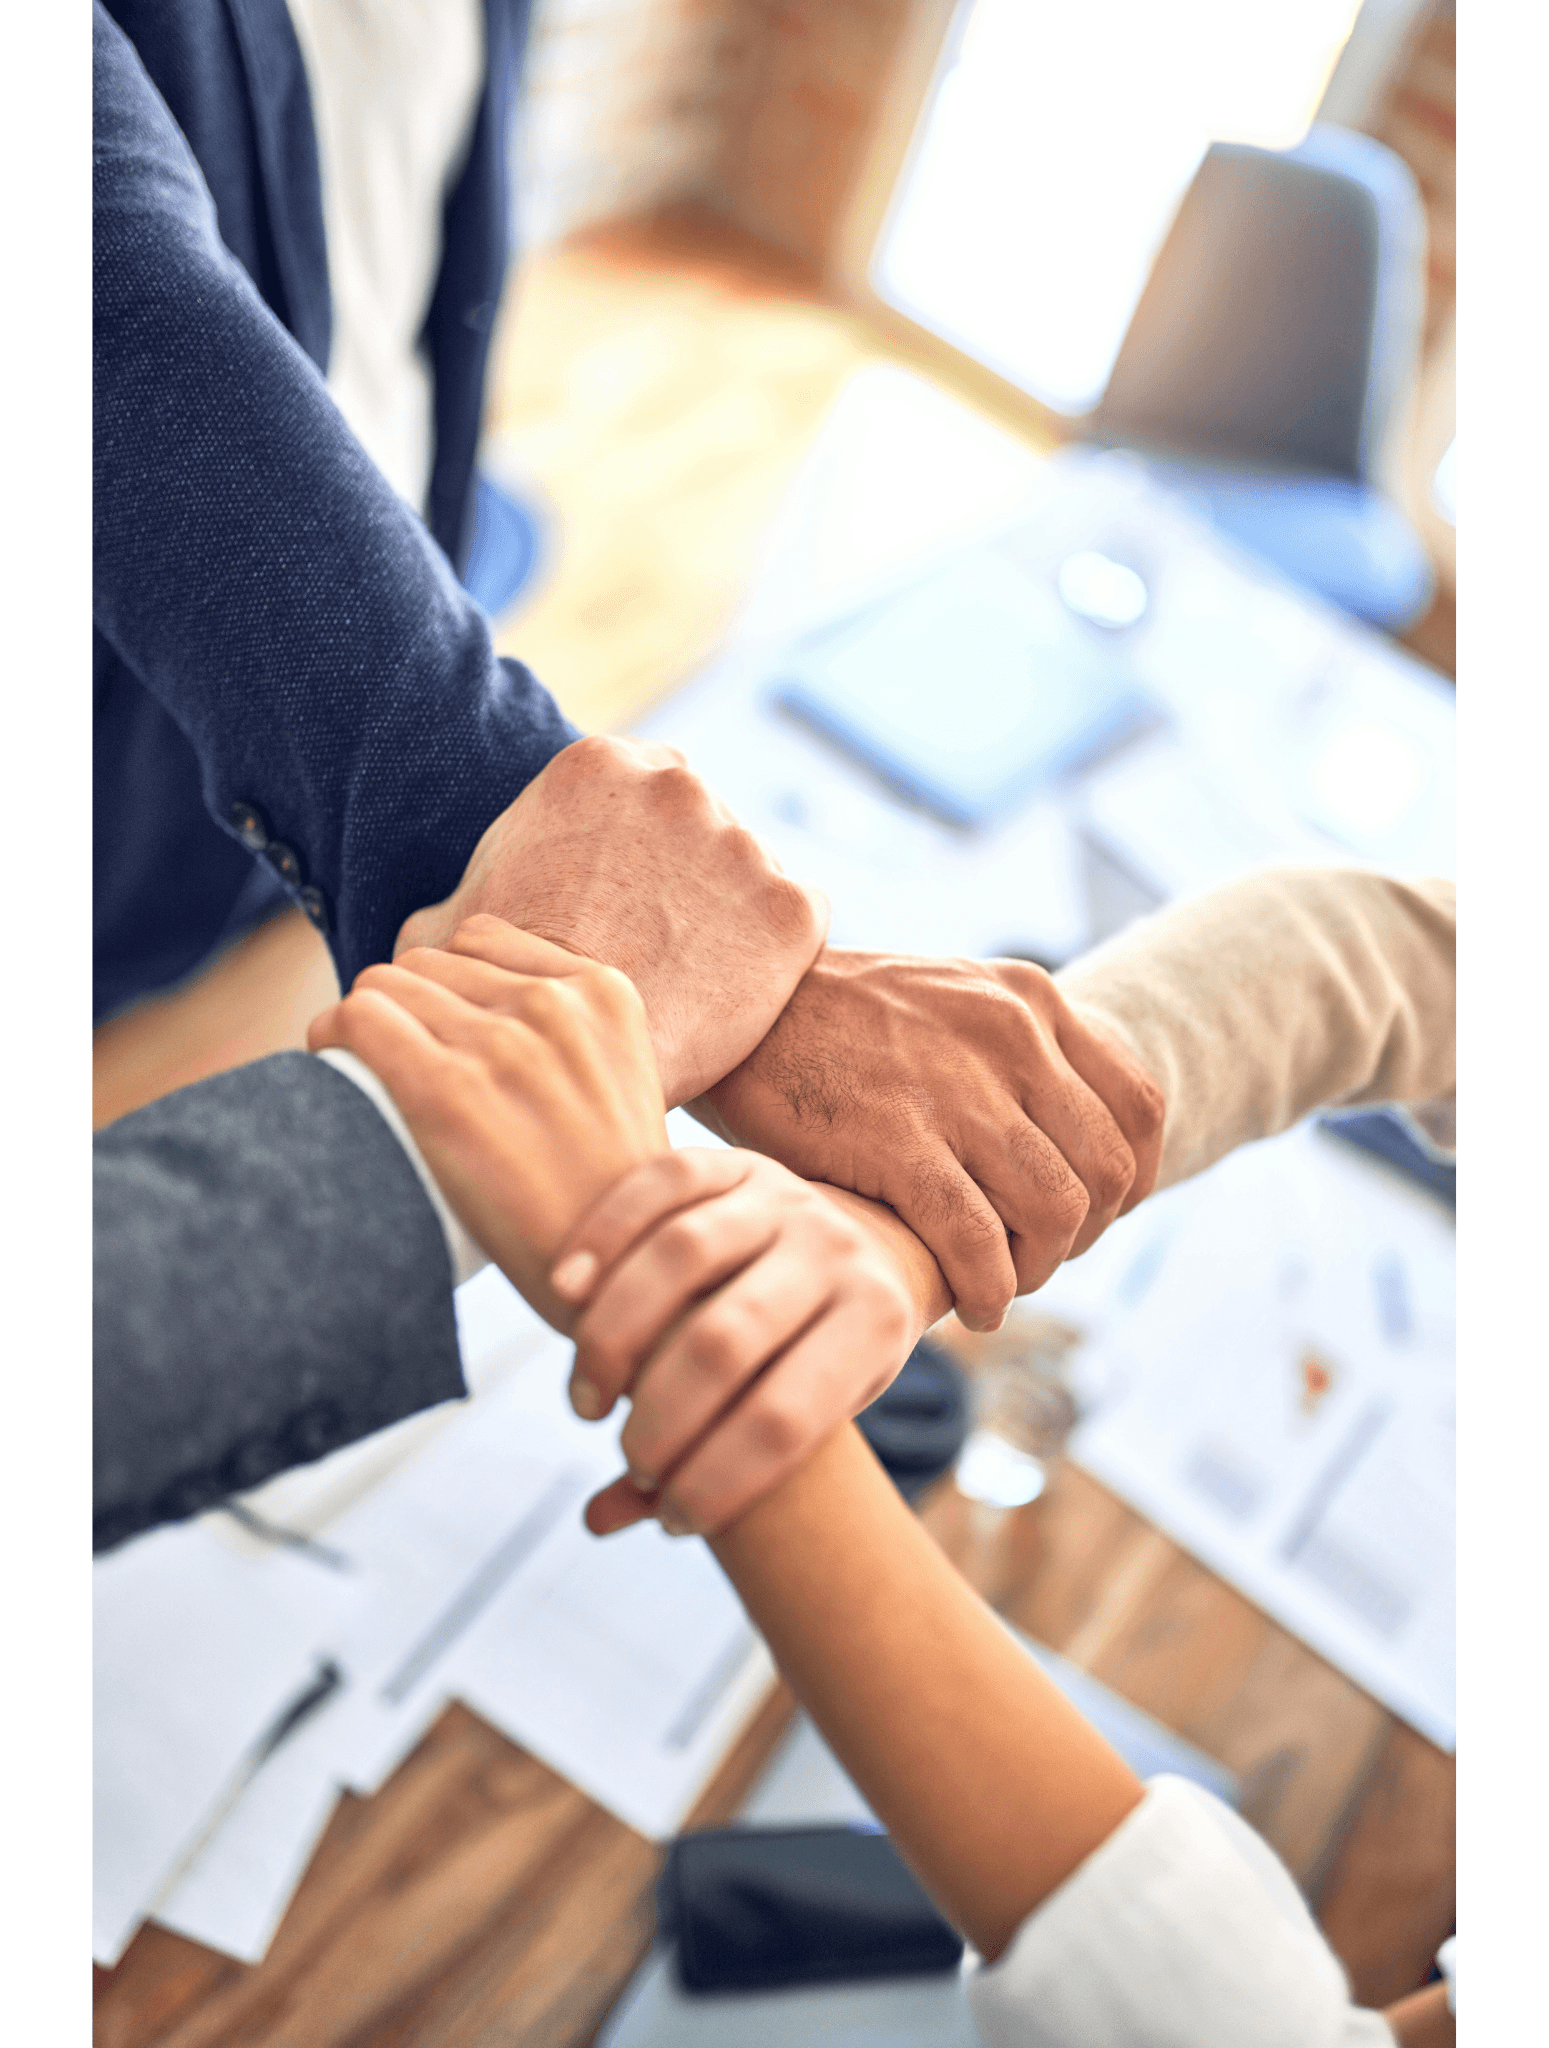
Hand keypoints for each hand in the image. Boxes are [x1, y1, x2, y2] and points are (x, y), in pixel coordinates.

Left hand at [307, 917, 669, 1315]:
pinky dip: (331, 1038)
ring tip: (367, 1076)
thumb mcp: (621, 1085)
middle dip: (406, 1009)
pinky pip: (355, 1019)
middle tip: (399, 1068)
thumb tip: (478, 1020)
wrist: (617, 1278)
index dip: (450, 986)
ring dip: (365, 1025)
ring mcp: (502, 1044)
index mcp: (605, 994)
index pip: (484, 940)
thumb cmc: (608, 1202)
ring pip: (383, 984)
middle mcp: (555, 1005)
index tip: (440, 1033)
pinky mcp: (447, 1089)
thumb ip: (567, 1038)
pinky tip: (333, 1068)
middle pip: (428, 963)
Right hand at [394, 736, 828, 1105]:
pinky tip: (734, 993)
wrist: (572, 1066)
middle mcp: (677, 786)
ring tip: (691, 976)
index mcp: (596, 766)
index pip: (637, 788)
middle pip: (699, 821)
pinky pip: (797, 922)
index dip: (631, 848)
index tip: (622, 897)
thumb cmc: (500, 998)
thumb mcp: (450, 929)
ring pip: (748, 872)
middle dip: (685, 871)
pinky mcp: (793, 907)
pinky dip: (776, 955)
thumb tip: (437, 920)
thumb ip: (463, 895)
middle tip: (657, 940)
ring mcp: (742, 843)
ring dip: (730, 912)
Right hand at [548, 1149, 915, 1536]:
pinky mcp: (736, 1160)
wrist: (867, 1246)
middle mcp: (837, 1250)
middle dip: (660, 1419)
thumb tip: (599, 1519)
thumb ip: (714, 1466)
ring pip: (682, 1256)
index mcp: (876, 1322)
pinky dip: (602, 1237)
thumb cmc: (822, 1356)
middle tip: (628, 1454)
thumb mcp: (809, 1413)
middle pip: (725, 1340)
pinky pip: (660, 1185)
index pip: (786, 1418)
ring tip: (588, 1400)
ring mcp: (786, 1195)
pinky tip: (563, 1295)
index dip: (719, 1482)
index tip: (676, 1518)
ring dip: (614, 1338)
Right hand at [693, 950, 1164, 1332]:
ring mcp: (957, 1089)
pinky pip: (978, 1241)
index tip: (1093, 1215)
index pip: (1140, 1106)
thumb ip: (1010, 1052)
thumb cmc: (833, 1019)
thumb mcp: (948, 1000)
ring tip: (1001, 1283)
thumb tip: (1061, 1136)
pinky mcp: (897, 1140)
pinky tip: (970, 1305)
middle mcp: (1011, 1037)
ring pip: (1056, 1211)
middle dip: (1085, 1234)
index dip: (1132, 1179)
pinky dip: (989, 1290)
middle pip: (1107, 1169)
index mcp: (1030, 1001)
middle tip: (1036, 1256)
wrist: (734, 1001)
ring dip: (1037, 1268)